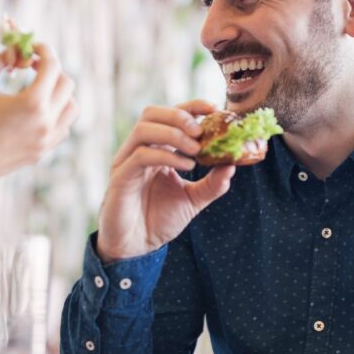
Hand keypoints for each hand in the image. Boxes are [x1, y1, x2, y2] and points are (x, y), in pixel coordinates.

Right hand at [0, 43, 77, 184]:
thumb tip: (13, 52)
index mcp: (33, 103)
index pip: (52, 65)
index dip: (44, 49)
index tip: (33, 46)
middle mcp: (47, 121)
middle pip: (66, 84)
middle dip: (51, 69)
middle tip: (33, 65)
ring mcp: (48, 139)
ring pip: (71, 106)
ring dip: (59, 92)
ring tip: (38, 88)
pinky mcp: (44, 151)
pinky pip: (63, 126)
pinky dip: (57, 113)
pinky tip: (36, 111)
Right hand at [96, 99, 234, 260]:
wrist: (136, 247)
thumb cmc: (159, 220)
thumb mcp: (193, 200)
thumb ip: (212, 184)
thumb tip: (233, 165)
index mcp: (155, 149)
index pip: (170, 116)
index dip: (191, 107)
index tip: (214, 108)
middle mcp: (138, 150)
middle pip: (152, 113)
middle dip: (179, 115)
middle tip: (202, 131)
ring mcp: (127, 161)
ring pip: (144, 128)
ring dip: (174, 133)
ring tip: (196, 150)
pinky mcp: (120, 177)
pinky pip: (141, 155)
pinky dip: (166, 155)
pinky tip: (186, 166)